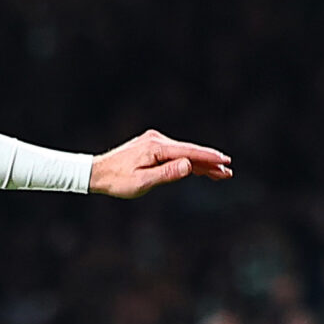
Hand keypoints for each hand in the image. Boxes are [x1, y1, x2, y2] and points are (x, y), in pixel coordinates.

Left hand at [88, 130, 231, 198]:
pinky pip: (174, 153)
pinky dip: (186, 161)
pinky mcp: (151, 146)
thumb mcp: (141, 183)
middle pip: (189, 152)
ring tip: (219, 174)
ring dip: (200, 163)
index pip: (189, 152)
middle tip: (228, 172)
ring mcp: (154, 142)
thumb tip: (189, 165)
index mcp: (156, 148)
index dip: (209, 158)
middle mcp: (157, 140)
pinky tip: (197, 169)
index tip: (226, 162)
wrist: (95, 172)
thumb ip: (166, 174)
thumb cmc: (116, 181)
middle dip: (209, 162)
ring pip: (183, 153)